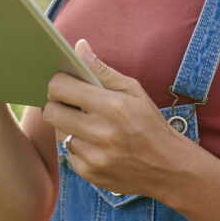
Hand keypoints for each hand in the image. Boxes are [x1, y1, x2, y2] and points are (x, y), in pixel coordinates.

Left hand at [41, 39, 191, 197]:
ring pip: (58, 133)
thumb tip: (79, 47)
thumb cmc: (150, 123)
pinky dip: (77, 145)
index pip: (60, 88)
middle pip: (51, 111)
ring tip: (87, 123)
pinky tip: (95, 143)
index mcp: (111, 106)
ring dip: (67, 125)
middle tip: (68, 102)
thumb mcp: (133, 90)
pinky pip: (68, 152)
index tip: (63, 82)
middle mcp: (100, 132)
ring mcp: (93, 156)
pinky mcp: (89, 173)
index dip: (57, 82)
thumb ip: (102, 69)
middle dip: (56, 103)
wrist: (169, 167)